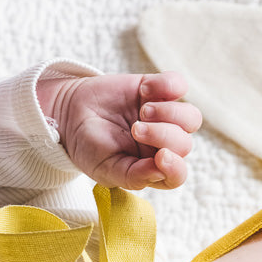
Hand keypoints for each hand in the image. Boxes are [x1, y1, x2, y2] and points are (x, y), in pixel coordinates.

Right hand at [37, 71, 201, 190]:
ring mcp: (163, 117)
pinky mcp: (158, 90)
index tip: (161, 156)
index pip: (177, 174)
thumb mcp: (106, 169)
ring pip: (191, 117)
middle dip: (162, 136)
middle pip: (184, 144)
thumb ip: (134, 176)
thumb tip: (161, 171)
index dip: (175, 167)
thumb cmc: (89, 147)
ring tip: (143, 111)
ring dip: (170, 113)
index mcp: (153, 169)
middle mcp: (164, 145)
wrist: (70, 114)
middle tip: (135, 129)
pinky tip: (144, 89)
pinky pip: (179, 85)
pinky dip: (167, 85)